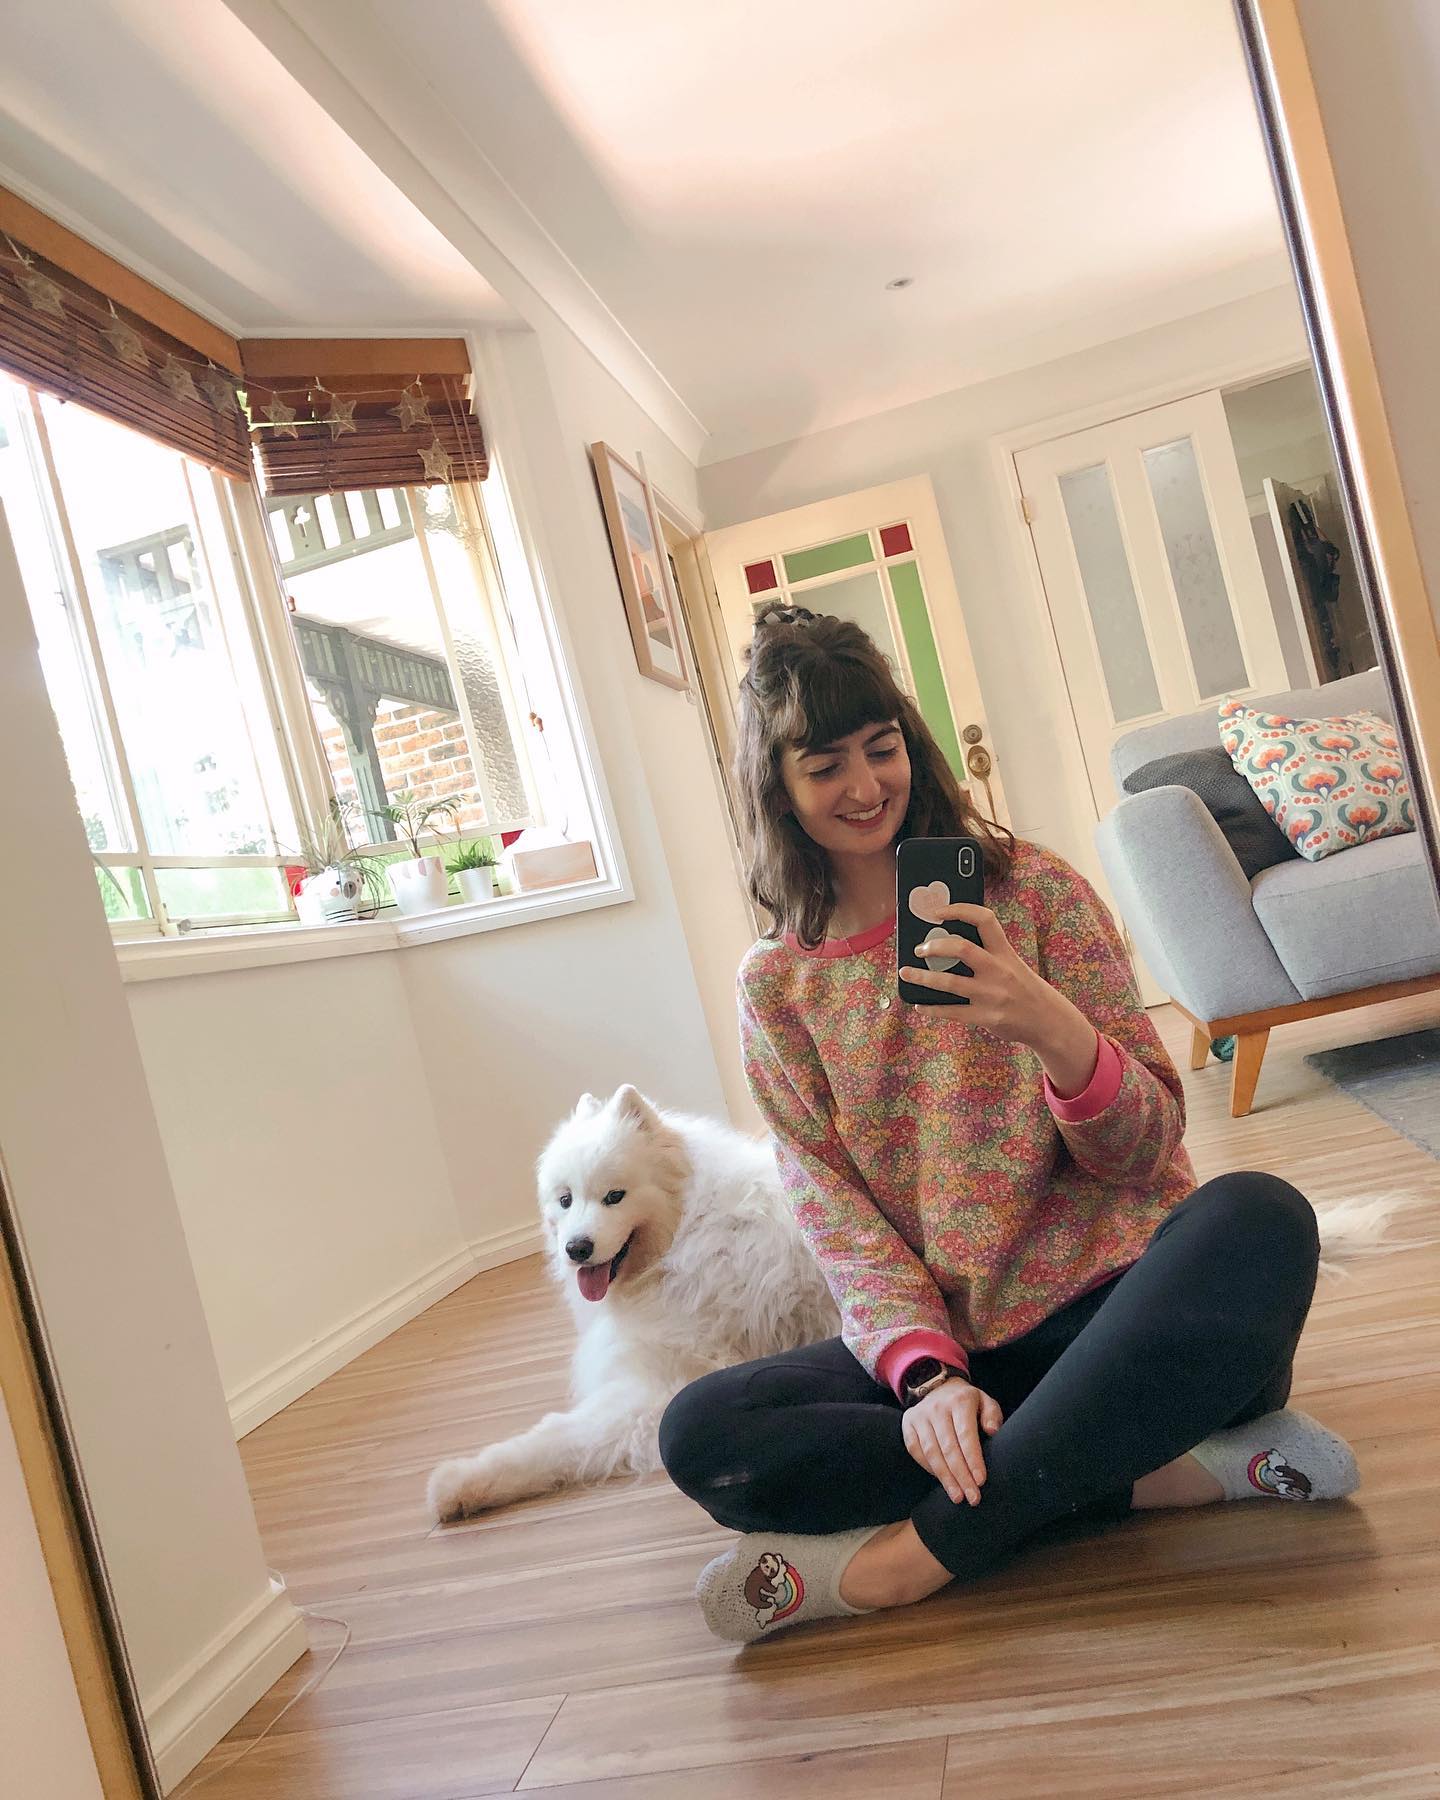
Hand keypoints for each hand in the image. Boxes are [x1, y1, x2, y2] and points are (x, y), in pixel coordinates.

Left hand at [900, 904, 1097, 1093]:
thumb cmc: (1024, 987)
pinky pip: (952, 1012)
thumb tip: (946, 944)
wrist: (1048, 1020)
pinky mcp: (985, 1017)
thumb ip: (987, 953)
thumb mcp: (1012, 963)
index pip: (984, 919)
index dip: (959, 910)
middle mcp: (998, 970)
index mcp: (1005, 952)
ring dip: (922, 978)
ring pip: (949, 983)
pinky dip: (932, 1009)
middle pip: (962, 948)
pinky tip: (920, 1006)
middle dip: (934, 945)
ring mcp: (991, 995)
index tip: (937, 911)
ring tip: (906, 974)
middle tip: (918, 949)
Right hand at [901, 1378, 1003, 1504]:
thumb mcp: (985, 1402)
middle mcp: (938, 1408)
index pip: (966, 1435)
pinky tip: (942, 1481)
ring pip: (932, 1452)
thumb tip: (992, 1431)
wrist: (938, 1387)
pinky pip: (916, 1451)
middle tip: (972, 1497)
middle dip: (961, 1476)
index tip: (980, 1481)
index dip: (973, 1460)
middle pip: (949, 1448)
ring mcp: (920, 1416)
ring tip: (958, 1497)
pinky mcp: (909, 1424)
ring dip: (945, 1478)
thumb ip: (992, 1415)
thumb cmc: (967, 1402)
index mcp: (960, 1401)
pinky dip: (929, 1469)